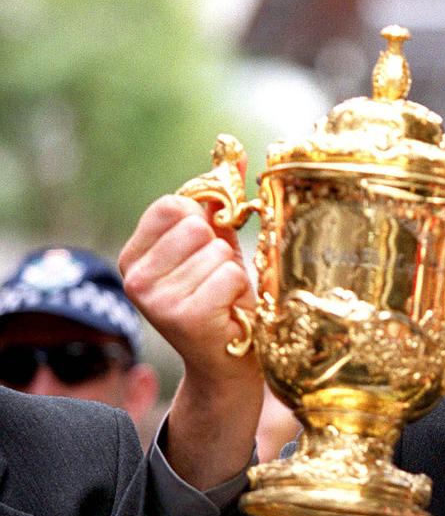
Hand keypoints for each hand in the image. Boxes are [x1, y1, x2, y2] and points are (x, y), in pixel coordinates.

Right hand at [120, 192, 262, 488]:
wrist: (228, 364)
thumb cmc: (222, 300)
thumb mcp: (213, 247)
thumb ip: (216, 203)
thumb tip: (234, 151)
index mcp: (133, 256)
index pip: (172, 206)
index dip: (202, 222)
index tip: (205, 252)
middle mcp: (134, 278)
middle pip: (197, 227)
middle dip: (220, 251)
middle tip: (216, 283)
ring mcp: (155, 299)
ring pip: (218, 252)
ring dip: (232, 274)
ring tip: (223, 300)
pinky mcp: (183, 317)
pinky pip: (230, 275)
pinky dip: (240, 291)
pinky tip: (228, 313)